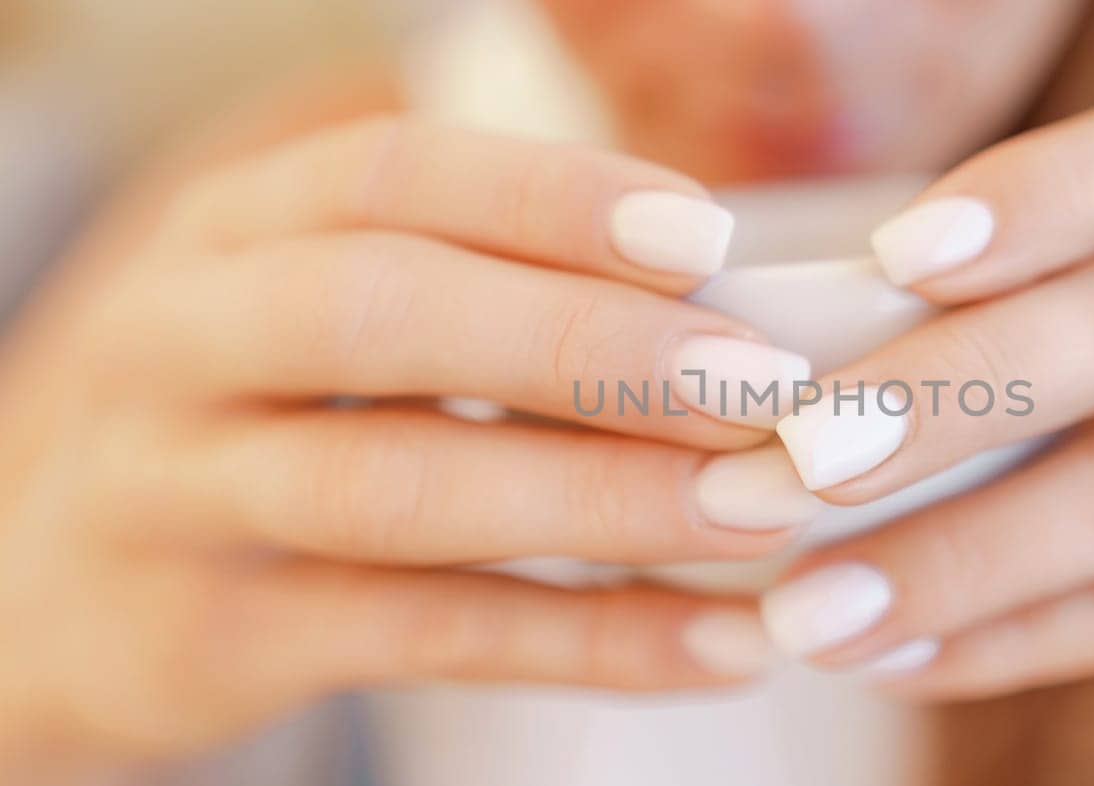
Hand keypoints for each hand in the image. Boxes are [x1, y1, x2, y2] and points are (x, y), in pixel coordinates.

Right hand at [0, 117, 817, 774]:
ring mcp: (176, 495)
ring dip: (597, 499)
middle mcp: (182, 342)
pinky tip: (718, 643)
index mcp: (232, 231)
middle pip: (383, 314)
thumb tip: (712, 276)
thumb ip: (468, 279)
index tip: (704, 235)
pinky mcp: (207, 636)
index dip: (550, 198)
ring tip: (754, 509)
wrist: (51, 590)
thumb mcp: (314, 315)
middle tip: (757, 383)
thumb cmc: (250, 415)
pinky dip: (584, 642)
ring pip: (395, 489)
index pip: (389, 176)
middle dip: (586, 344)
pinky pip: (420, 639)